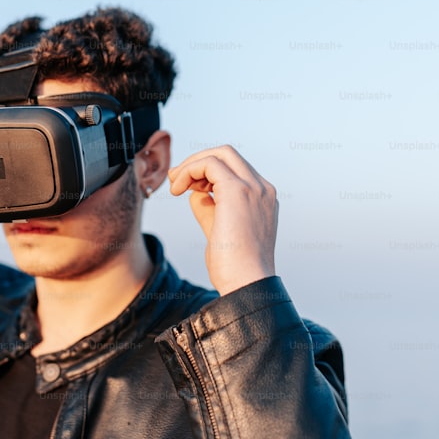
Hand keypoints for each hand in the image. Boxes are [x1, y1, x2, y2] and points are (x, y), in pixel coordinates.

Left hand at [167, 145, 277, 294]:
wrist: (246, 284)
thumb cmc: (234, 268)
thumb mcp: (220, 230)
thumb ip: (210, 209)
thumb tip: (196, 193)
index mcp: (263, 199)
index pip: (234, 170)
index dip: (206, 173)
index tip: (187, 188)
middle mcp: (262, 189)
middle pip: (228, 154)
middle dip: (198, 162)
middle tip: (177, 179)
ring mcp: (253, 188)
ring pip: (219, 154)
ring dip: (191, 165)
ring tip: (175, 186)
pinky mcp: (238, 190)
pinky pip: (209, 164)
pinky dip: (189, 171)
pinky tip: (178, 190)